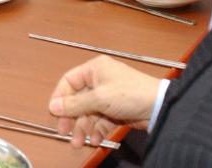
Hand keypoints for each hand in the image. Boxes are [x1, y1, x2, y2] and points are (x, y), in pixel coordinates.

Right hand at [47, 56, 161, 146]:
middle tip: (64, 132)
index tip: (54, 113)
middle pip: (78, 100)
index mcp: (94, 69)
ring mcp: (108, 96)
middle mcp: (100, 80)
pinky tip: (95, 139)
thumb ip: (74, 104)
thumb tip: (53, 106)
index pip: (69, 81)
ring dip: (83, 128)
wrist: (158, 107)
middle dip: (72, 118)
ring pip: (89, 113)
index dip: (60, 97)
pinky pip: (101, 120)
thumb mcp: (99, 98)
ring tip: (79, 142)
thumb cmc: (131, 94)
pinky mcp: (116, 110)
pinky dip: (96, 130)